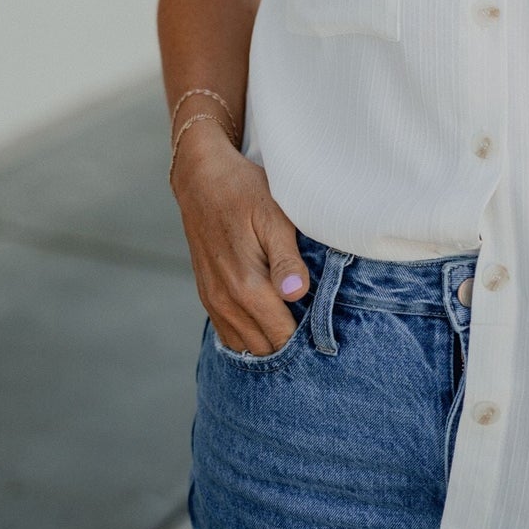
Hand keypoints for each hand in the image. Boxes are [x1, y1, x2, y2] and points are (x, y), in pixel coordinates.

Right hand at [169, 122, 309, 354]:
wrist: (202, 180)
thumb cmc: (244, 193)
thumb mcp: (275, 217)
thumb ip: (286, 260)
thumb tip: (295, 294)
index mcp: (246, 286)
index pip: (282, 337)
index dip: (307, 340)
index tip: (326, 330)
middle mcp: (225, 301)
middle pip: (265, 348)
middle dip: (290, 344)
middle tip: (316, 325)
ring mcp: (213, 301)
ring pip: (245, 346)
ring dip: (269, 341)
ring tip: (295, 321)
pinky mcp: (207, 296)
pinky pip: (229, 333)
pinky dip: (249, 334)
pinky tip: (268, 317)